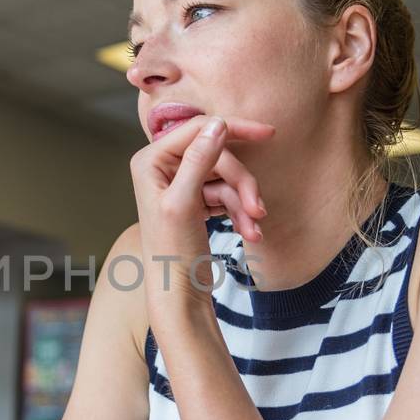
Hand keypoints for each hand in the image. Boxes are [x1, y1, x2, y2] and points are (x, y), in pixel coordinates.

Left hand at [130, 114, 273, 317]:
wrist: (178, 295)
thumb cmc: (171, 253)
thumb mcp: (183, 203)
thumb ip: (199, 161)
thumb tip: (218, 124)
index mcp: (151, 162)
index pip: (198, 131)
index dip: (234, 130)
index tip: (269, 133)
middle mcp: (162, 168)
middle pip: (217, 156)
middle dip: (241, 182)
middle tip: (258, 208)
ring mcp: (180, 184)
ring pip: (226, 178)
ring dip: (244, 202)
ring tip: (254, 228)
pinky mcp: (196, 201)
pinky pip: (227, 195)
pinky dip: (240, 212)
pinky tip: (250, 232)